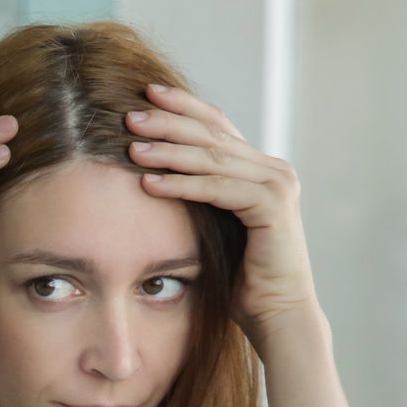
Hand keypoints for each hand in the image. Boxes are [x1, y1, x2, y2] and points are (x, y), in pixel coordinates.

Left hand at [126, 85, 318, 351]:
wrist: (275, 313)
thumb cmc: (239, 276)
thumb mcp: (213, 225)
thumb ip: (199, 195)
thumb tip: (152, 174)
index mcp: (258, 168)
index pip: (218, 126)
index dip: (184, 106)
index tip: (147, 93)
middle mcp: (273, 170)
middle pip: (213, 135)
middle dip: (169, 122)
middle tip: (130, 114)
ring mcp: (276, 186)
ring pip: (213, 159)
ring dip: (168, 152)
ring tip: (131, 147)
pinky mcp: (272, 208)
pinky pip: (217, 189)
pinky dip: (182, 185)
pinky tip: (149, 183)